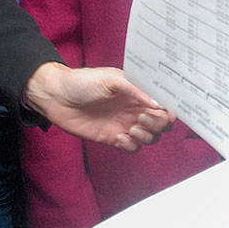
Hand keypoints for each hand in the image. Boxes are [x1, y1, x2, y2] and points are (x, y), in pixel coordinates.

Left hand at [23, 62, 175, 151]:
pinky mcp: (113, 138)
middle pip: (162, 123)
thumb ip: (136, 90)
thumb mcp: (111, 79)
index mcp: (138, 92)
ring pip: (150, 137)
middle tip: (141, 118)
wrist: (57, 97)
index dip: (170, 110)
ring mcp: (125, 124)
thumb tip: (158, 103)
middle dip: (158, 124)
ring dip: (146, 136)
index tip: (165, 112)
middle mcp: (135, 108)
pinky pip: (132, 148)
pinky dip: (131, 146)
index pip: (164, 103)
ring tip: (131, 128)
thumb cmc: (83, 81)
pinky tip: (120, 137)